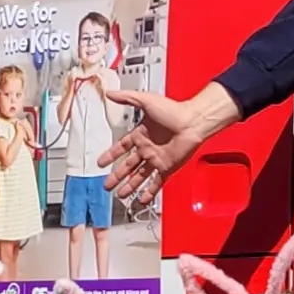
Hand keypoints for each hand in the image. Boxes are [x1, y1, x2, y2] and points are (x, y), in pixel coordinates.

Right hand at [99, 83, 238, 207]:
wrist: (192, 122)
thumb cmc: (173, 110)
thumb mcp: (145, 100)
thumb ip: (126, 98)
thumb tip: (110, 93)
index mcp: (141, 134)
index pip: (121, 147)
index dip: (111, 155)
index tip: (101, 162)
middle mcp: (148, 148)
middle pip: (128, 166)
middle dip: (117, 176)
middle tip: (107, 184)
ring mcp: (157, 159)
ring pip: (139, 176)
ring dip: (130, 186)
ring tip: (121, 195)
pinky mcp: (167, 167)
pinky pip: (157, 182)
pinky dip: (149, 192)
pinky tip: (141, 199)